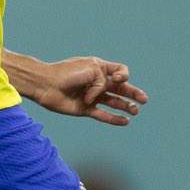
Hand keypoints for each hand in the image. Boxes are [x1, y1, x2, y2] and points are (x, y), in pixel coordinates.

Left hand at [28, 57, 147, 125]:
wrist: (46, 84)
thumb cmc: (66, 73)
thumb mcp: (91, 70)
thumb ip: (102, 82)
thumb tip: (100, 98)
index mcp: (99, 68)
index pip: (119, 71)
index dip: (123, 75)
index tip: (117, 79)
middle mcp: (97, 82)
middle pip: (120, 88)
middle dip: (133, 93)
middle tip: (144, 100)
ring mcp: (91, 96)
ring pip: (113, 102)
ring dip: (125, 106)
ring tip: (135, 111)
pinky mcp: (85, 108)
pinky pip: (103, 114)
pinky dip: (114, 118)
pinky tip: (125, 121)